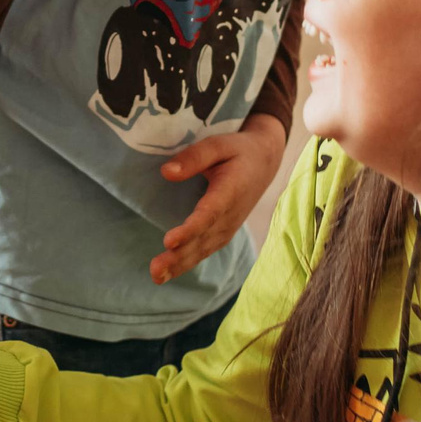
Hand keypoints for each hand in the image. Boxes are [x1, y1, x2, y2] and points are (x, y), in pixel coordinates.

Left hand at [149, 114, 285, 283]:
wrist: (264, 162)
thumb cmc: (238, 151)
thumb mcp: (219, 145)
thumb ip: (194, 157)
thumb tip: (166, 172)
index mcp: (230, 191)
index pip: (209, 215)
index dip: (190, 230)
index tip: (169, 241)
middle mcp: (230, 215)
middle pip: (203, 239)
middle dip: (179, 257)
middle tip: (156, 270)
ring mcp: (229, 226)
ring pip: (203, 250)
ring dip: (180, 265)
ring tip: (157, 277)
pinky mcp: (224, 232)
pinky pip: (205, 250)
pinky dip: (188, 263)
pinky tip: (169, 272)